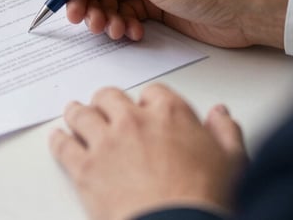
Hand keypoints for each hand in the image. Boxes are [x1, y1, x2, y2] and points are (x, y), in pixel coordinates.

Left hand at [50, 85, 246, 219]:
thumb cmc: (205, 199)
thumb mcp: (233, 162)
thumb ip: (225, 132)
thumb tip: (220, 114)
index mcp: (170, 115)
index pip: (153, 93)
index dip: (148, 102)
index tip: (145, 109)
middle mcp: (133, 121)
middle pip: (109, 97)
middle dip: (107, 102)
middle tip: (105, 109)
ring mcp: (105, 143)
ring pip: (81, 115)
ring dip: (77, 113)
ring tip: (75, 114)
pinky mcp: (84, 168)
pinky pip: (63, 146)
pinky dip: (59, 141)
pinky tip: (58, 139)